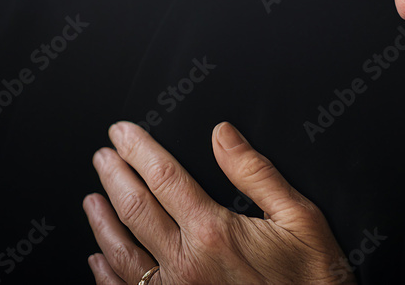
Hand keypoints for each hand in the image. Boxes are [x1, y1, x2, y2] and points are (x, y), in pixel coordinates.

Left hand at [83, 121, 354, 284]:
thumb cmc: (312, 278)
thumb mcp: (298, 216)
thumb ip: (255, 173)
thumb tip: (222, 136)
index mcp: (214, 232)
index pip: (164, 178)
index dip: (139, 151)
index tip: (122, 133)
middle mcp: (187, 264)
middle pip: (135, 210)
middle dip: (115, 178)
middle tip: (102, 156)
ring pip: (122, 254)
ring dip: (102, 223)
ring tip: (92, 200)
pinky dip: (107, 275)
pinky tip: (98, 260)